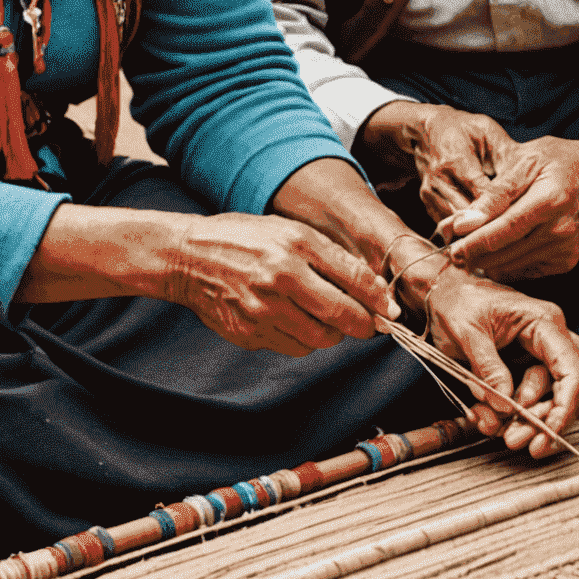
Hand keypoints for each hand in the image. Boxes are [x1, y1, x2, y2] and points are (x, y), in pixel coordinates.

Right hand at [162, 211, 399, 356]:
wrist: (188, 257)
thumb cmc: (244, 239)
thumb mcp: (290, 231)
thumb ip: (333, 258)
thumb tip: (375, 291)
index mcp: (294, 246)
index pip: (353, 280)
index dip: (378, 300)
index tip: (389, 310)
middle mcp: (280, 279)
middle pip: (342, 318)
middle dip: (362, 325)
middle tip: (367, 323)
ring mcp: (263, 311)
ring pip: (320, 339)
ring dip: (331, 333)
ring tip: (321, 315)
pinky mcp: (250, 334)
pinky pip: (293, 347)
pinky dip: (302, 338)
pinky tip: (292, 319)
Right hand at [360, 101, 521, 226]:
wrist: (428, 130)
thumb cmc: (463, 129)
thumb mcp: (487, 130)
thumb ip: (504, 154)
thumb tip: (524, 176)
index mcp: (455, 158)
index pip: (481, 192)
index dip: (501, 207)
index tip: (522, 218)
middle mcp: (438, 179)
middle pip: (468, 213)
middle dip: (491, 224)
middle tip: (519, 235)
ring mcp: (430, 193)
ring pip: (457, 225)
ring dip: (478, 231)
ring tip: (504, 238)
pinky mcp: (427, 204)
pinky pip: (449, 225)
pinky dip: (466, 231)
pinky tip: (484, 231)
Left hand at [404, 261, 578, 457]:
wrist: (443, 293)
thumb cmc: (457, 302)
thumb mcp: (466, 330)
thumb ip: (487, 367)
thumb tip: (506, 404)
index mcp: (543, 322)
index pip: (572, 369)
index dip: (566, 405)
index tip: (549, 433)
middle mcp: (548, 338)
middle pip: (563, 390)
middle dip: (542, 420)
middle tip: (515, 440)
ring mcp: (538, 355)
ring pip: (546, 398)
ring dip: (525, 421)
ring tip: (499, 433)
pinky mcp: (524, 368)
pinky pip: (526, 397)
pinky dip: (510, 413)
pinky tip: (489, 420)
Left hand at [438, 125, 578, 282]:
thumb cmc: (555, 161)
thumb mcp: (523, 161)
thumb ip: (494, 193)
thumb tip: (463, 222)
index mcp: (550, 199)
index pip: (505, 229)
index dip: (475, 241)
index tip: (450, 246)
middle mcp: (561, 229)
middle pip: (507, 252)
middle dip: (473, 253)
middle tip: (448, 248)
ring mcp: (566, 249)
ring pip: (513, 266)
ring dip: (485, 262)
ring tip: (465, 252)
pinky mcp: (566, 261)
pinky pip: (525, 270)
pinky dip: (505, 265)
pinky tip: (491, 255)